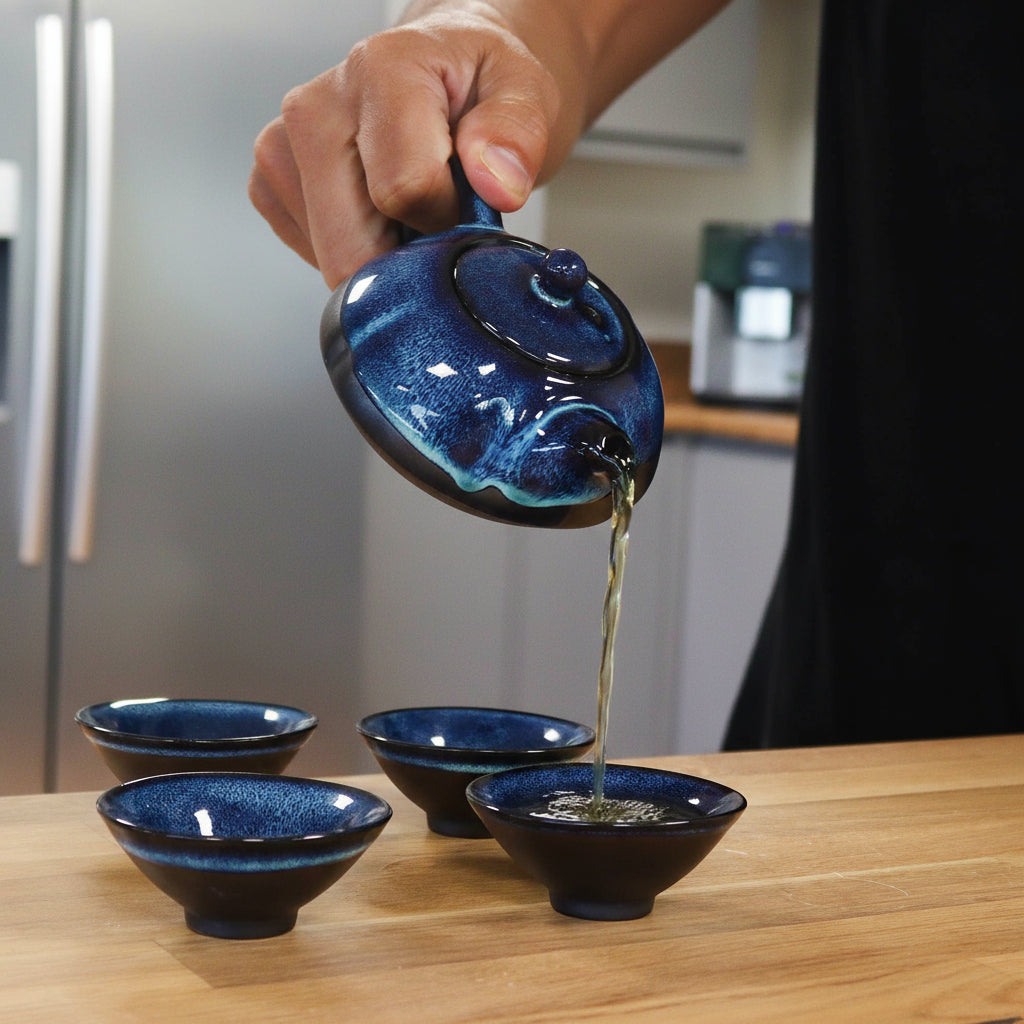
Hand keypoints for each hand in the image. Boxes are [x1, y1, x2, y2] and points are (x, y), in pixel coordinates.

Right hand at [248, 7, 579, 290]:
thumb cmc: (479, 85)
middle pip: (354, 245)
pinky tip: (377, 216)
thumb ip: (517, 133)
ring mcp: (282, 146)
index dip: (446, 220)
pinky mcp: (270, 182)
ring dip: (382, 256)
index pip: (404, 190)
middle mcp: (316, 106)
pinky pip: (311, 256)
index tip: (466, 202)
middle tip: (439, 215)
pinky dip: (354, 251)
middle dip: (407, 256)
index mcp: (381, 70)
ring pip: (332, 260)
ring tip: (409, 206)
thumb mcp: (526, 91)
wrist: (444, 73)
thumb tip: (497, 183)